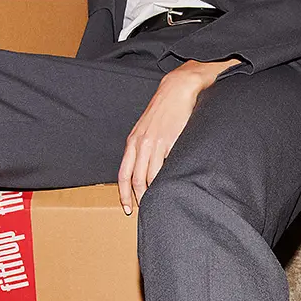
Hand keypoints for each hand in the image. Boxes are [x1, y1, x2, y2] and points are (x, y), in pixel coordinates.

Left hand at [118, 59, 237, 213]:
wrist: (177, 90)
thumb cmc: (164, 110)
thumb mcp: (146, 128)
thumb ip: (143, 147)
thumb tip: (144, 168)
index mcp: (133, 141)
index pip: (123, 174)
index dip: (124, 194)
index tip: (127, 207)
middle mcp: (140, 143)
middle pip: (135, 179)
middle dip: (138, 198)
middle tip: (144, 210)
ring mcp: (155, 143)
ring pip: (149, 177)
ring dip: (152, 192)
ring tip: (158, 201)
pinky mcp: (170, 141)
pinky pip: (165, 167)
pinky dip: (165, 180)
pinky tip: (169, 186)